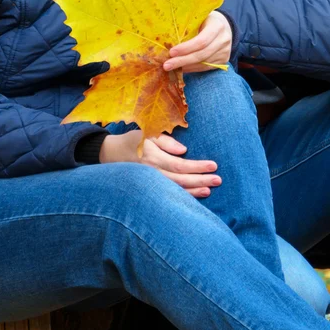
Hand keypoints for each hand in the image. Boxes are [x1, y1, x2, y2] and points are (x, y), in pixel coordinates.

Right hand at [99, 130, 220, 197]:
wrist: (110, 154)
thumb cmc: (132, 141)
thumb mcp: (147, 133)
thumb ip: (165, 141)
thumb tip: (184, 150)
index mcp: (152, 157)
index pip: (179, 165)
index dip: (197, 167)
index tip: (214, 166)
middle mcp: (151, 172)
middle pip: (180, 180)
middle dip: (200, 180)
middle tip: (218, 180)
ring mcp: (149, 182)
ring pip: (174, 190)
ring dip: (193, 191)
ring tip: (209, 190)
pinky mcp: (148, 188)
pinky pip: (167, 194)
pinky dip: (182, 196)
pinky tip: (194, 196)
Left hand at [164, 10, 231, 72]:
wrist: (224, 26)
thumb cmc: (206, 20)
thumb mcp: (199, 18)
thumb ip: (188, 27)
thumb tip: (168, 41)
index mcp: (217, 26)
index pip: (201, 41)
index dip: (185, 48)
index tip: (171, 52)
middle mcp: (223, 40)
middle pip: (201, 54)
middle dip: (182, 61)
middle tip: (167, 65)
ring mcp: (225, 52)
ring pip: (203, 63)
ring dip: (186, 66)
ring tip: (172, 67)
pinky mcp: (223, 60)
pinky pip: (206, 68)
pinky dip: (193, 69)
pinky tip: (182, 68)